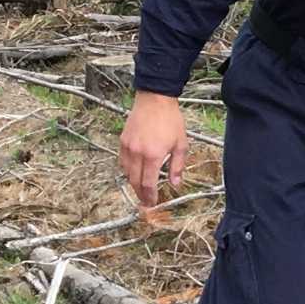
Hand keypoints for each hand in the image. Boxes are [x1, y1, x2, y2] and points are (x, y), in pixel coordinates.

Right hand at [118, 91, 188, 208]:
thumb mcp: (181, 144)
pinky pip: (122, 161)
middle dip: (140, 194)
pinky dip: (128, 170)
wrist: (155, 100)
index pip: (148, 183)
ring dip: (133, 183)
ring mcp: (128, 147)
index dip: (150, 196)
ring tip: (140, 190)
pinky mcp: (123, 140)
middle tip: (145, 202)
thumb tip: (176, 184)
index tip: (152, 203)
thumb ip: (177, 166)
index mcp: (153, 155)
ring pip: (127, 172)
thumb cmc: (171, 120)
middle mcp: (137, 153)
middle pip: (135, 181)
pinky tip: (134, 173)